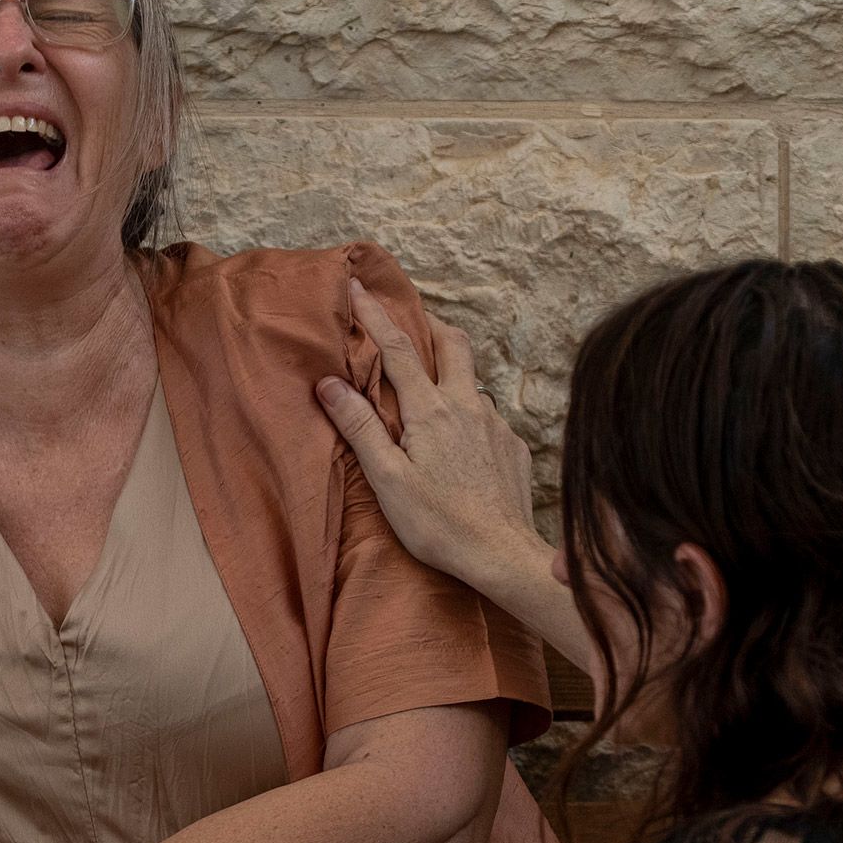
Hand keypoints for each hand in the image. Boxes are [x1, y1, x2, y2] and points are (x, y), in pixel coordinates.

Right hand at [317, 281, 542, 587]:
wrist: (502, 555)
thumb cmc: (438, 523)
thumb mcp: (387, 479)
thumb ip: (361, 427)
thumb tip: (329, 384)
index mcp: (432, 411)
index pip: (400, 349)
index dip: (377, 315)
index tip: (359, 287)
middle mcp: (468, 406)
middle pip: (453, 343)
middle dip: (429, 323)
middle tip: (410, 319)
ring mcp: (495, 424)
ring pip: (470, 381)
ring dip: (448, 373)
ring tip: (428, 390)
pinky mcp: (512, 446)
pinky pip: (486, 416)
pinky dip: (466, 412)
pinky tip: (458, 441)